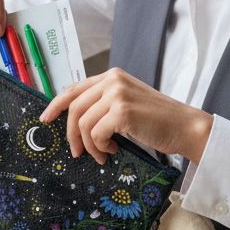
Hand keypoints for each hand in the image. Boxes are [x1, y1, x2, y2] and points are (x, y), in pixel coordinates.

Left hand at [39, 68, 213, 166]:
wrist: (185, 127)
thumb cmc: (158, 120)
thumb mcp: (127, 103)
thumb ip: (104, 104)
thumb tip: (75, 120)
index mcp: (112, 76)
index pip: (73, 88)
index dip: (55, 104)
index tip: (45, 119)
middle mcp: (113, 80)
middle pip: (74, 107)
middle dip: (71, 134)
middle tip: (77, 152)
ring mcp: (117, 94)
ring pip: (83, 123)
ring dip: (89, 145)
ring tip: (102, 153)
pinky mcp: (122, 112)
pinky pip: (95, 134)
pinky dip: (100, 148)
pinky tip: (113, 150)